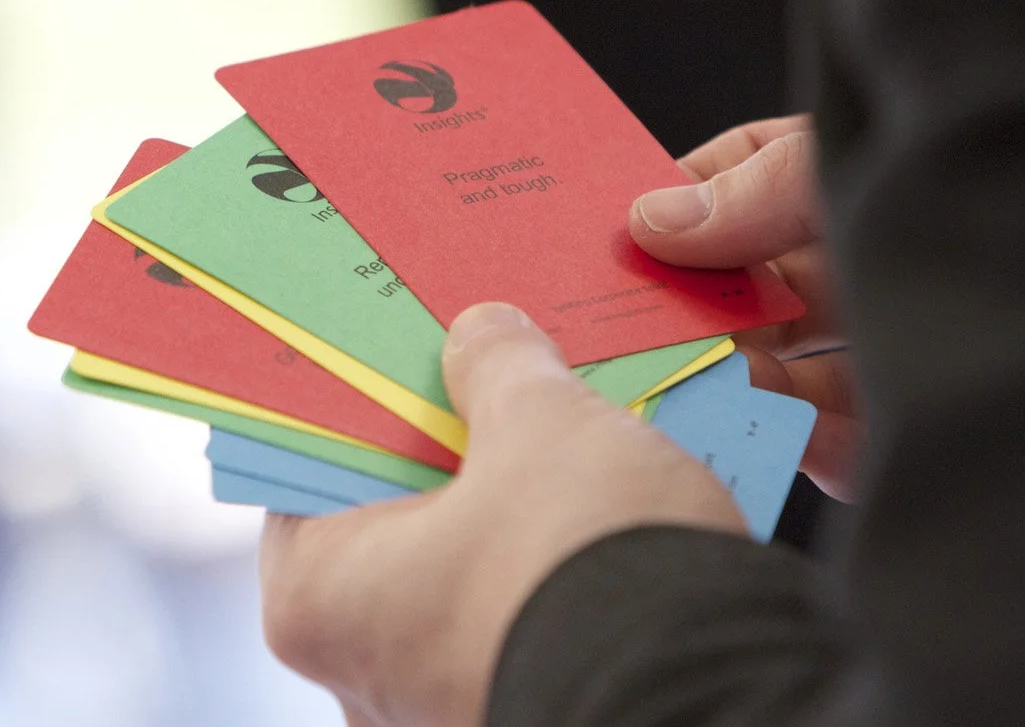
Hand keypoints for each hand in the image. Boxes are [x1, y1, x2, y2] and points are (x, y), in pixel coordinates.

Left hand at [259, 303, 744, 726]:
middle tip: (484, 379)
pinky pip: (520, 614)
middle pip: (389, 518)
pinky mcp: (527, 708)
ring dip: (504, 506)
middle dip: (442, 448)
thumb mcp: (540, 426)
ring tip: (558, 431)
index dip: (356, 398)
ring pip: (461, 570)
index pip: (306, 467)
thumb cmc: (586, 572)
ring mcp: (443, 703)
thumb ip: (498, 367)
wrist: (718, 702)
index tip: (394, 352)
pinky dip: (547, 561)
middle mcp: (361, 670)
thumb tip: (486, 335)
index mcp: (315, 597)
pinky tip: (598, 502)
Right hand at [629, 115, 859, 499]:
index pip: (724, 178)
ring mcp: (863, 355)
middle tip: (606, 310)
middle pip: (728, 278)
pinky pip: (791, 436)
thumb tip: (651, 217)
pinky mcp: (876, 439)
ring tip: (647, 372)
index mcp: (838, 185)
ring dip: (703, 366)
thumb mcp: (858, 171)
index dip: (663, 199)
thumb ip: (761, 189)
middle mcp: (846, 265)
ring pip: (750, 359)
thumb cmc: (994, 204)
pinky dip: (750, 432)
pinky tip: (712, 420)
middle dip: (672, 293)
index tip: (604, 226)